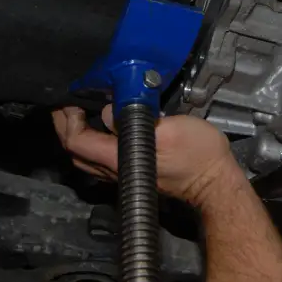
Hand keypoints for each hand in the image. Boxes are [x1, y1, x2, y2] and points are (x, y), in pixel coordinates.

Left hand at [52, 106, 239, 206]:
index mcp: (120, 159)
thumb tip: (109, 111)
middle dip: (66, 127)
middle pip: (75, 152)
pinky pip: (101, 157)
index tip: (70, 100)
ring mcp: (124, 173)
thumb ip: (137, 119)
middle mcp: (116, 170)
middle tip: (68, 103)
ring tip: (82, 110)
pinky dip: (93, 140)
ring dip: (78, 134)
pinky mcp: (134, 171)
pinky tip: (104, 124)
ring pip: (86, 157)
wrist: (215, 181)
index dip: (68, 121)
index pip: (77, 143)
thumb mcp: (171, 129)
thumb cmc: (198, 155)